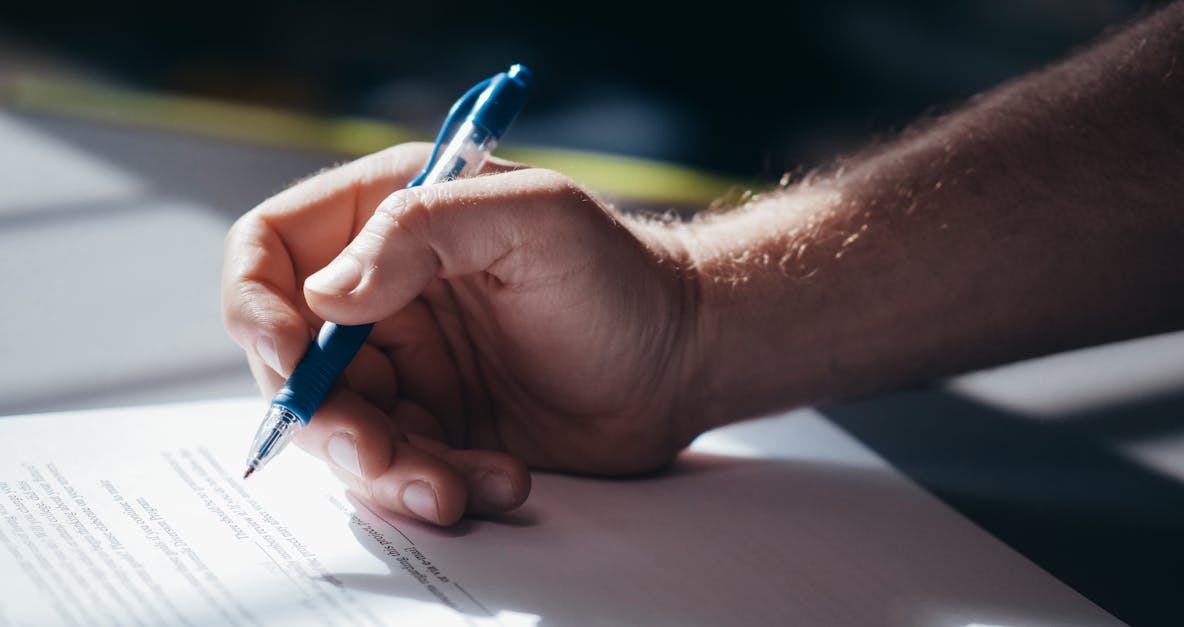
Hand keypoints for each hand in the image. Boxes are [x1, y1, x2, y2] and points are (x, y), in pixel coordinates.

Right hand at [222, 144, 699, 525]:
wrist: (681, 358)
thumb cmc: (618, 275)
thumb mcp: (533, 221)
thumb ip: (422, 231)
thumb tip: (326, 294)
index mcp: (390, 217)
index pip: (271, 248)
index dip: (256, 306)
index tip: (292, 361)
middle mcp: (383, 291)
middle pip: (291, 358)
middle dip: (323, 417)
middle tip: (376, 453)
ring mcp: (406, 363)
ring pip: (339, 427)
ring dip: (382, 470)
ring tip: (451, 488)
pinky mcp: (436, 423)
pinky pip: (397, 467)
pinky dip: (434, 486)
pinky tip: (499, 478)